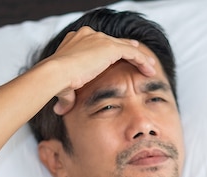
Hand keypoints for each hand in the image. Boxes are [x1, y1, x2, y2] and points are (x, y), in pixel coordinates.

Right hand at [40, 26, 156, 114]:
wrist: (55, 74)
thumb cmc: (56, 82)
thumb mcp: (63, 88)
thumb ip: (66, 97)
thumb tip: (60, 110)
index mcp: (76, 40)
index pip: (99, 43)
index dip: (112, 51)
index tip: (120, 59)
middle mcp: (88, 35)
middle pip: (114, 42)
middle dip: (128, 51)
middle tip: (141, 61)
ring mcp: (99, 39)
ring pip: (126, 46)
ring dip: (139, 57)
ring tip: (150, 68)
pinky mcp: (109, 46)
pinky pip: (132, 52)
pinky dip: (142, 61)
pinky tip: (150, 71)